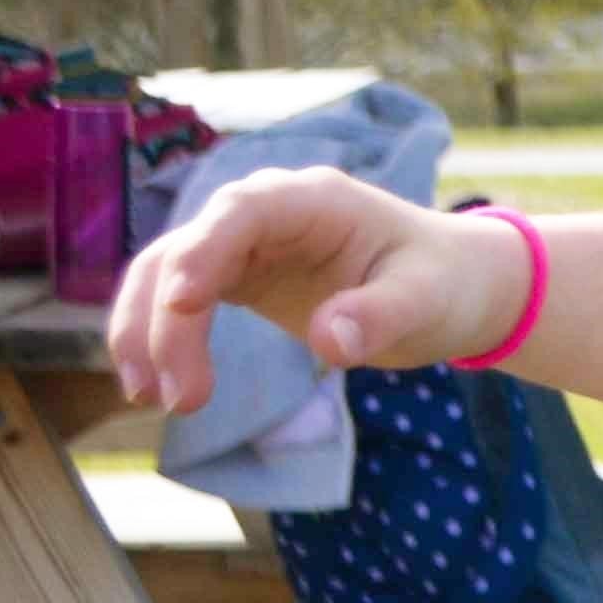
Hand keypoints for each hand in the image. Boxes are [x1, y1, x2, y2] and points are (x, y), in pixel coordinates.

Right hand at [107, 169, 529, 413]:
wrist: (454, 285)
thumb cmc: (444, 282)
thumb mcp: (427, 301)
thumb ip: (381, 316)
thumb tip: (330, 344)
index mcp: (312, 201)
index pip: (241, 212)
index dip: (204, 251)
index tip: (181, 303)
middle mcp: (265, 212)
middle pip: (188, 251)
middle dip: (168, 321)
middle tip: (180, 399)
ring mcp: (245, 243)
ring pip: (167, 275)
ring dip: (148, 333)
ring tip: (155, 401)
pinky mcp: (238, 277)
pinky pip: (179, 301)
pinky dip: (161, 339)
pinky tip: (155, 388)